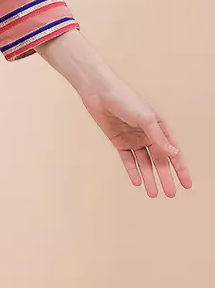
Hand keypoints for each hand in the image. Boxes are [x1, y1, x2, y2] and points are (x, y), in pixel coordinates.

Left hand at [80, 78, 191, 196]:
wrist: (99, 93)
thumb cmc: (125, 99)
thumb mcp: (146, 119)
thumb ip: (159, 138)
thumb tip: (174, 154)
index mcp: (159, 127)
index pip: (173, 152)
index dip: (180, 169)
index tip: (187, 185)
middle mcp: (148, 135)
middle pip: (159, 161)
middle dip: (165, 178)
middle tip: (170, 194)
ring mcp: (133, 139)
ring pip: (144, 163)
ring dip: (149, 178)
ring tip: (153, 194)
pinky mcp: (119, 142)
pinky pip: (128, 160)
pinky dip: (133, 171)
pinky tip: (138, 182)